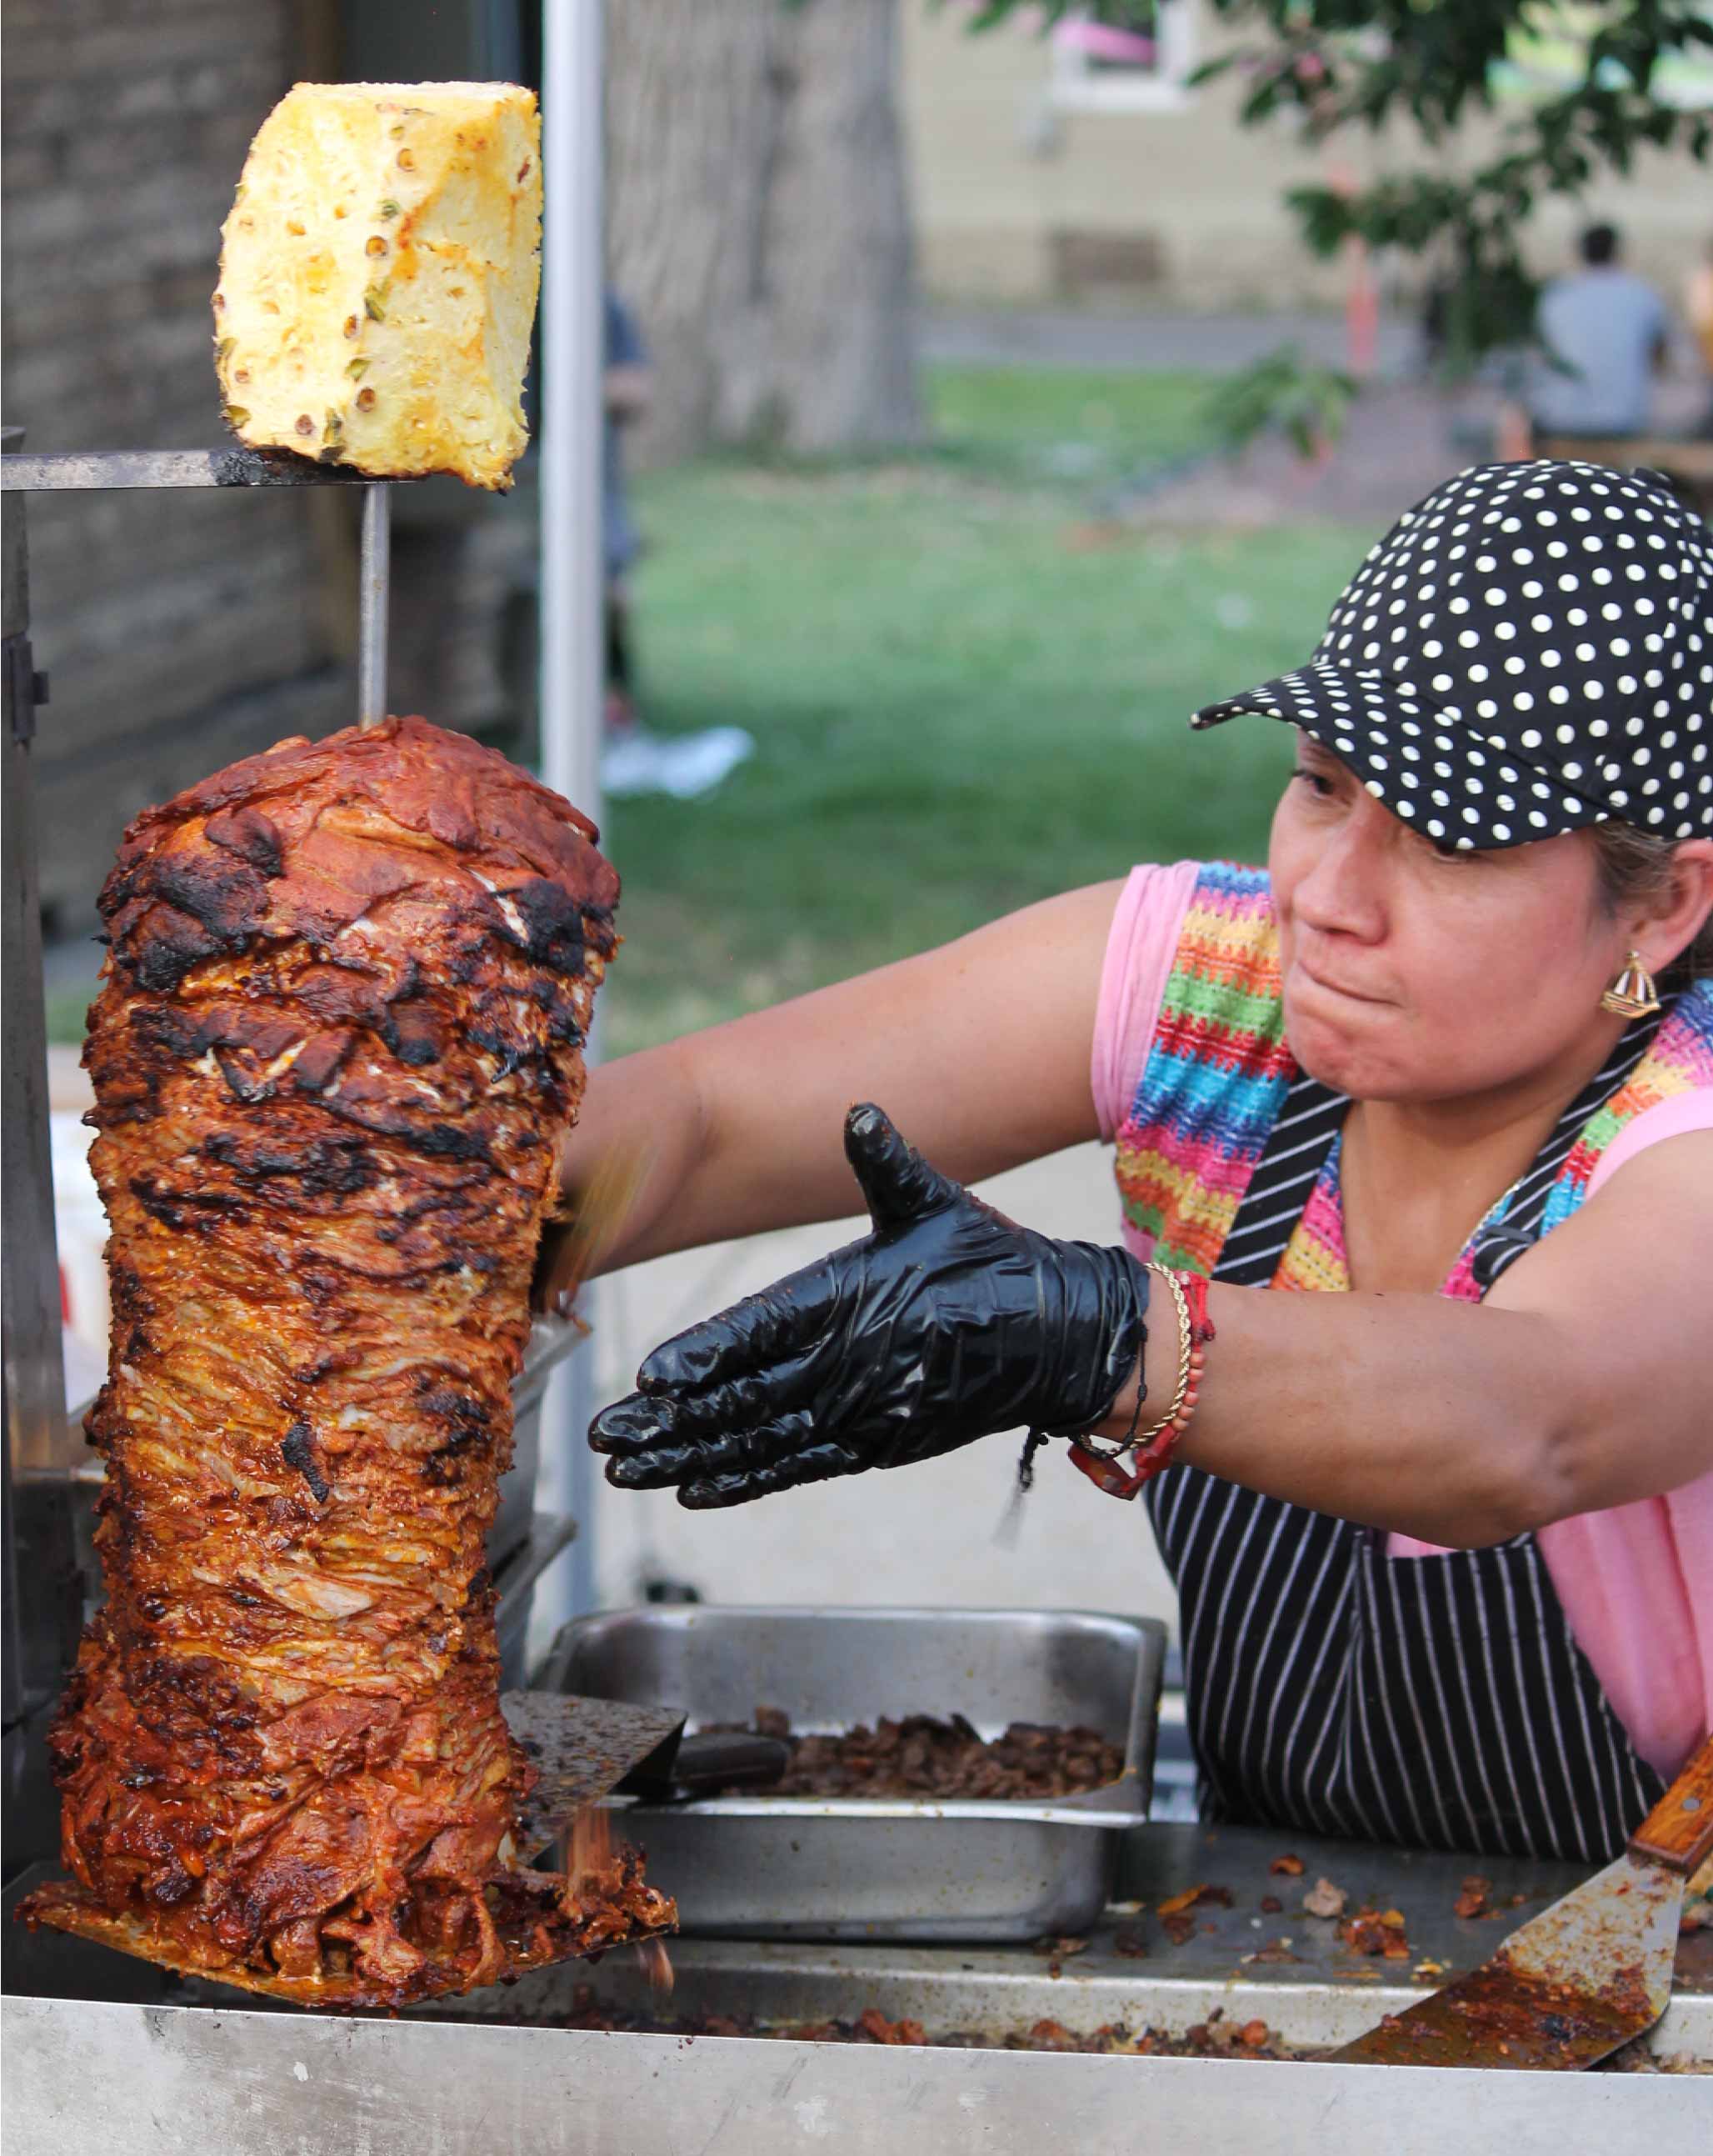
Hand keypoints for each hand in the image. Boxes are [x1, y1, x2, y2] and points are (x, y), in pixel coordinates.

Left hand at [588, 1104, 1147, 1508]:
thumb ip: (886, 1163)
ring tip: (625, 1469)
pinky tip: (693, 1489)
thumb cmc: (988, 1260)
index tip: (652, 1375)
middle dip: (671, 1421)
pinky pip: (798, 1467)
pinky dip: (744, 1480)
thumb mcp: (938, 1203)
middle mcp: (853, 1365)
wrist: (1059, 1337)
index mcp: (855, 1299)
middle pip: (746, 1399)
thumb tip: (858, 1110)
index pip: (765, 1330)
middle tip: (606, 1435)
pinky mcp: (876, 1446)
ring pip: (761, 1442)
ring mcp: (864, 1415)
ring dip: (688, 1457)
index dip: (707, 1356)